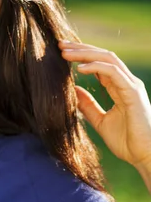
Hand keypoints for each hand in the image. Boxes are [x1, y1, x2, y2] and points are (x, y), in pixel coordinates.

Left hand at [59, 40, 150, 169]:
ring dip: (85, 53)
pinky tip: (79, 68)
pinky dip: (96, 66)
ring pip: (108, 59)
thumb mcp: (100, 120)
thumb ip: (87, 105)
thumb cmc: (127, 141)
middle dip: (80, 48)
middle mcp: (126, 82)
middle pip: (102, 56)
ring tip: (64, 52)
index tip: (60, 52)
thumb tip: (72, 91)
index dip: (81, 56)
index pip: (99, 63)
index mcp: (119, 87)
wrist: (145, 157)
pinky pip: (113, 72)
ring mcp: (131, 86)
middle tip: (59, 44)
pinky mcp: (133, 92)